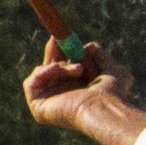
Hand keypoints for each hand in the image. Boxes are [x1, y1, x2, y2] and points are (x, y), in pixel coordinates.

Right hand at [24, 35, 145, 144]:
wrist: (103, 107)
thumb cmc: (112, 93)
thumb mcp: (113, 69)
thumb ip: (102, 56)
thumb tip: (91, 46)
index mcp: (79, 93)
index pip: (65, 71)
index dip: (64, 53)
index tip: (66, 37)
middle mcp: (63, 99)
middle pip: (49, 71)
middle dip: (53, 52)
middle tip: (57, 36)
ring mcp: (49, 104)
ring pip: (43, 73)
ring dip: (60, 65)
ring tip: (78, 69)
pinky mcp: (38, 107)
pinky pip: (32, 82)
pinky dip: (44, 71)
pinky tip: (58, 69)